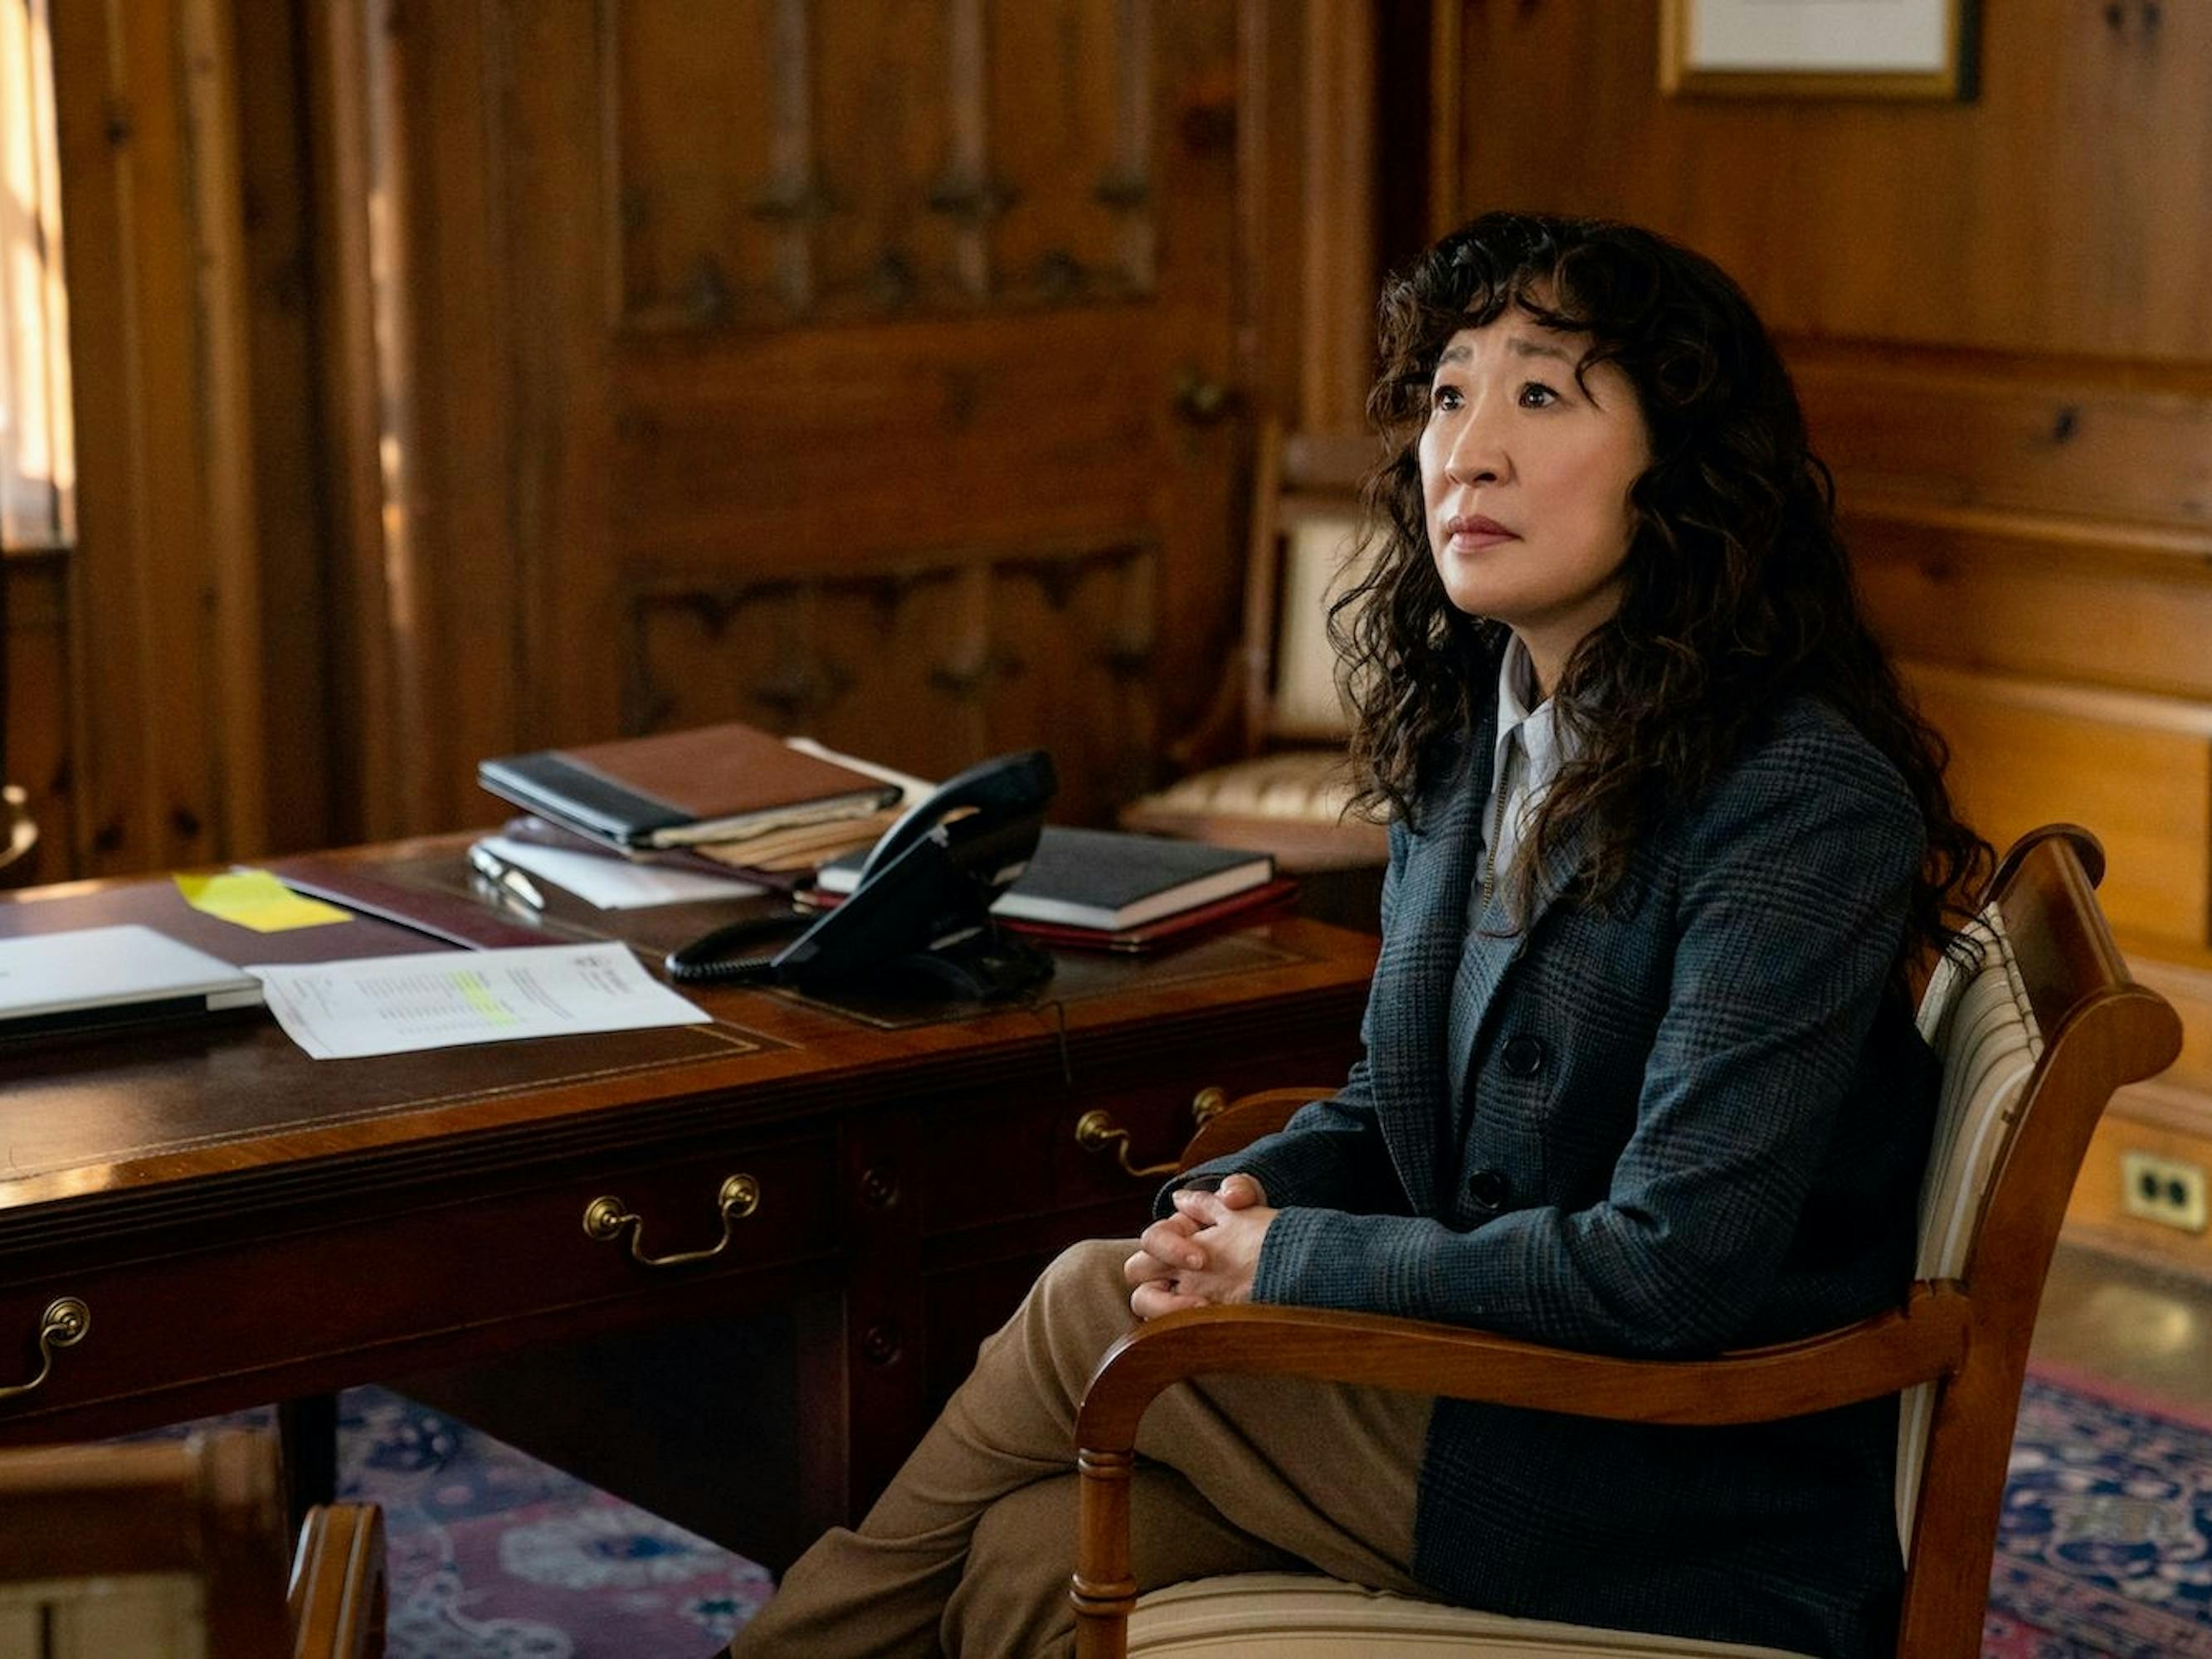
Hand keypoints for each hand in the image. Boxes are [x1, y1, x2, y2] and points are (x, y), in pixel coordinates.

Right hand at [1124, 1174, 1273, 1319]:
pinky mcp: (1187, 1315)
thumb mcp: (1251, 1200)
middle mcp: (1167, 1261)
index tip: (1202, 1261)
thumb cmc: (1254, 1221)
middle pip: (1137, 1272)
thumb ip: (1240, 1189)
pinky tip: (1214, 1330)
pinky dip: (1184, 1329)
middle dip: (1161, 1283)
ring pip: (1145, 1303)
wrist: (1275, 1252)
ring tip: (1203, 1319)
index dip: (1170, 1249)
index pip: (1153, 1239)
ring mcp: (1175, 1290)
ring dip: (1166, 1313)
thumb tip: (1228, 1196)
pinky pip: (1169, 1326)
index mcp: (1176, 1231)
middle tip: (1201, 1300)